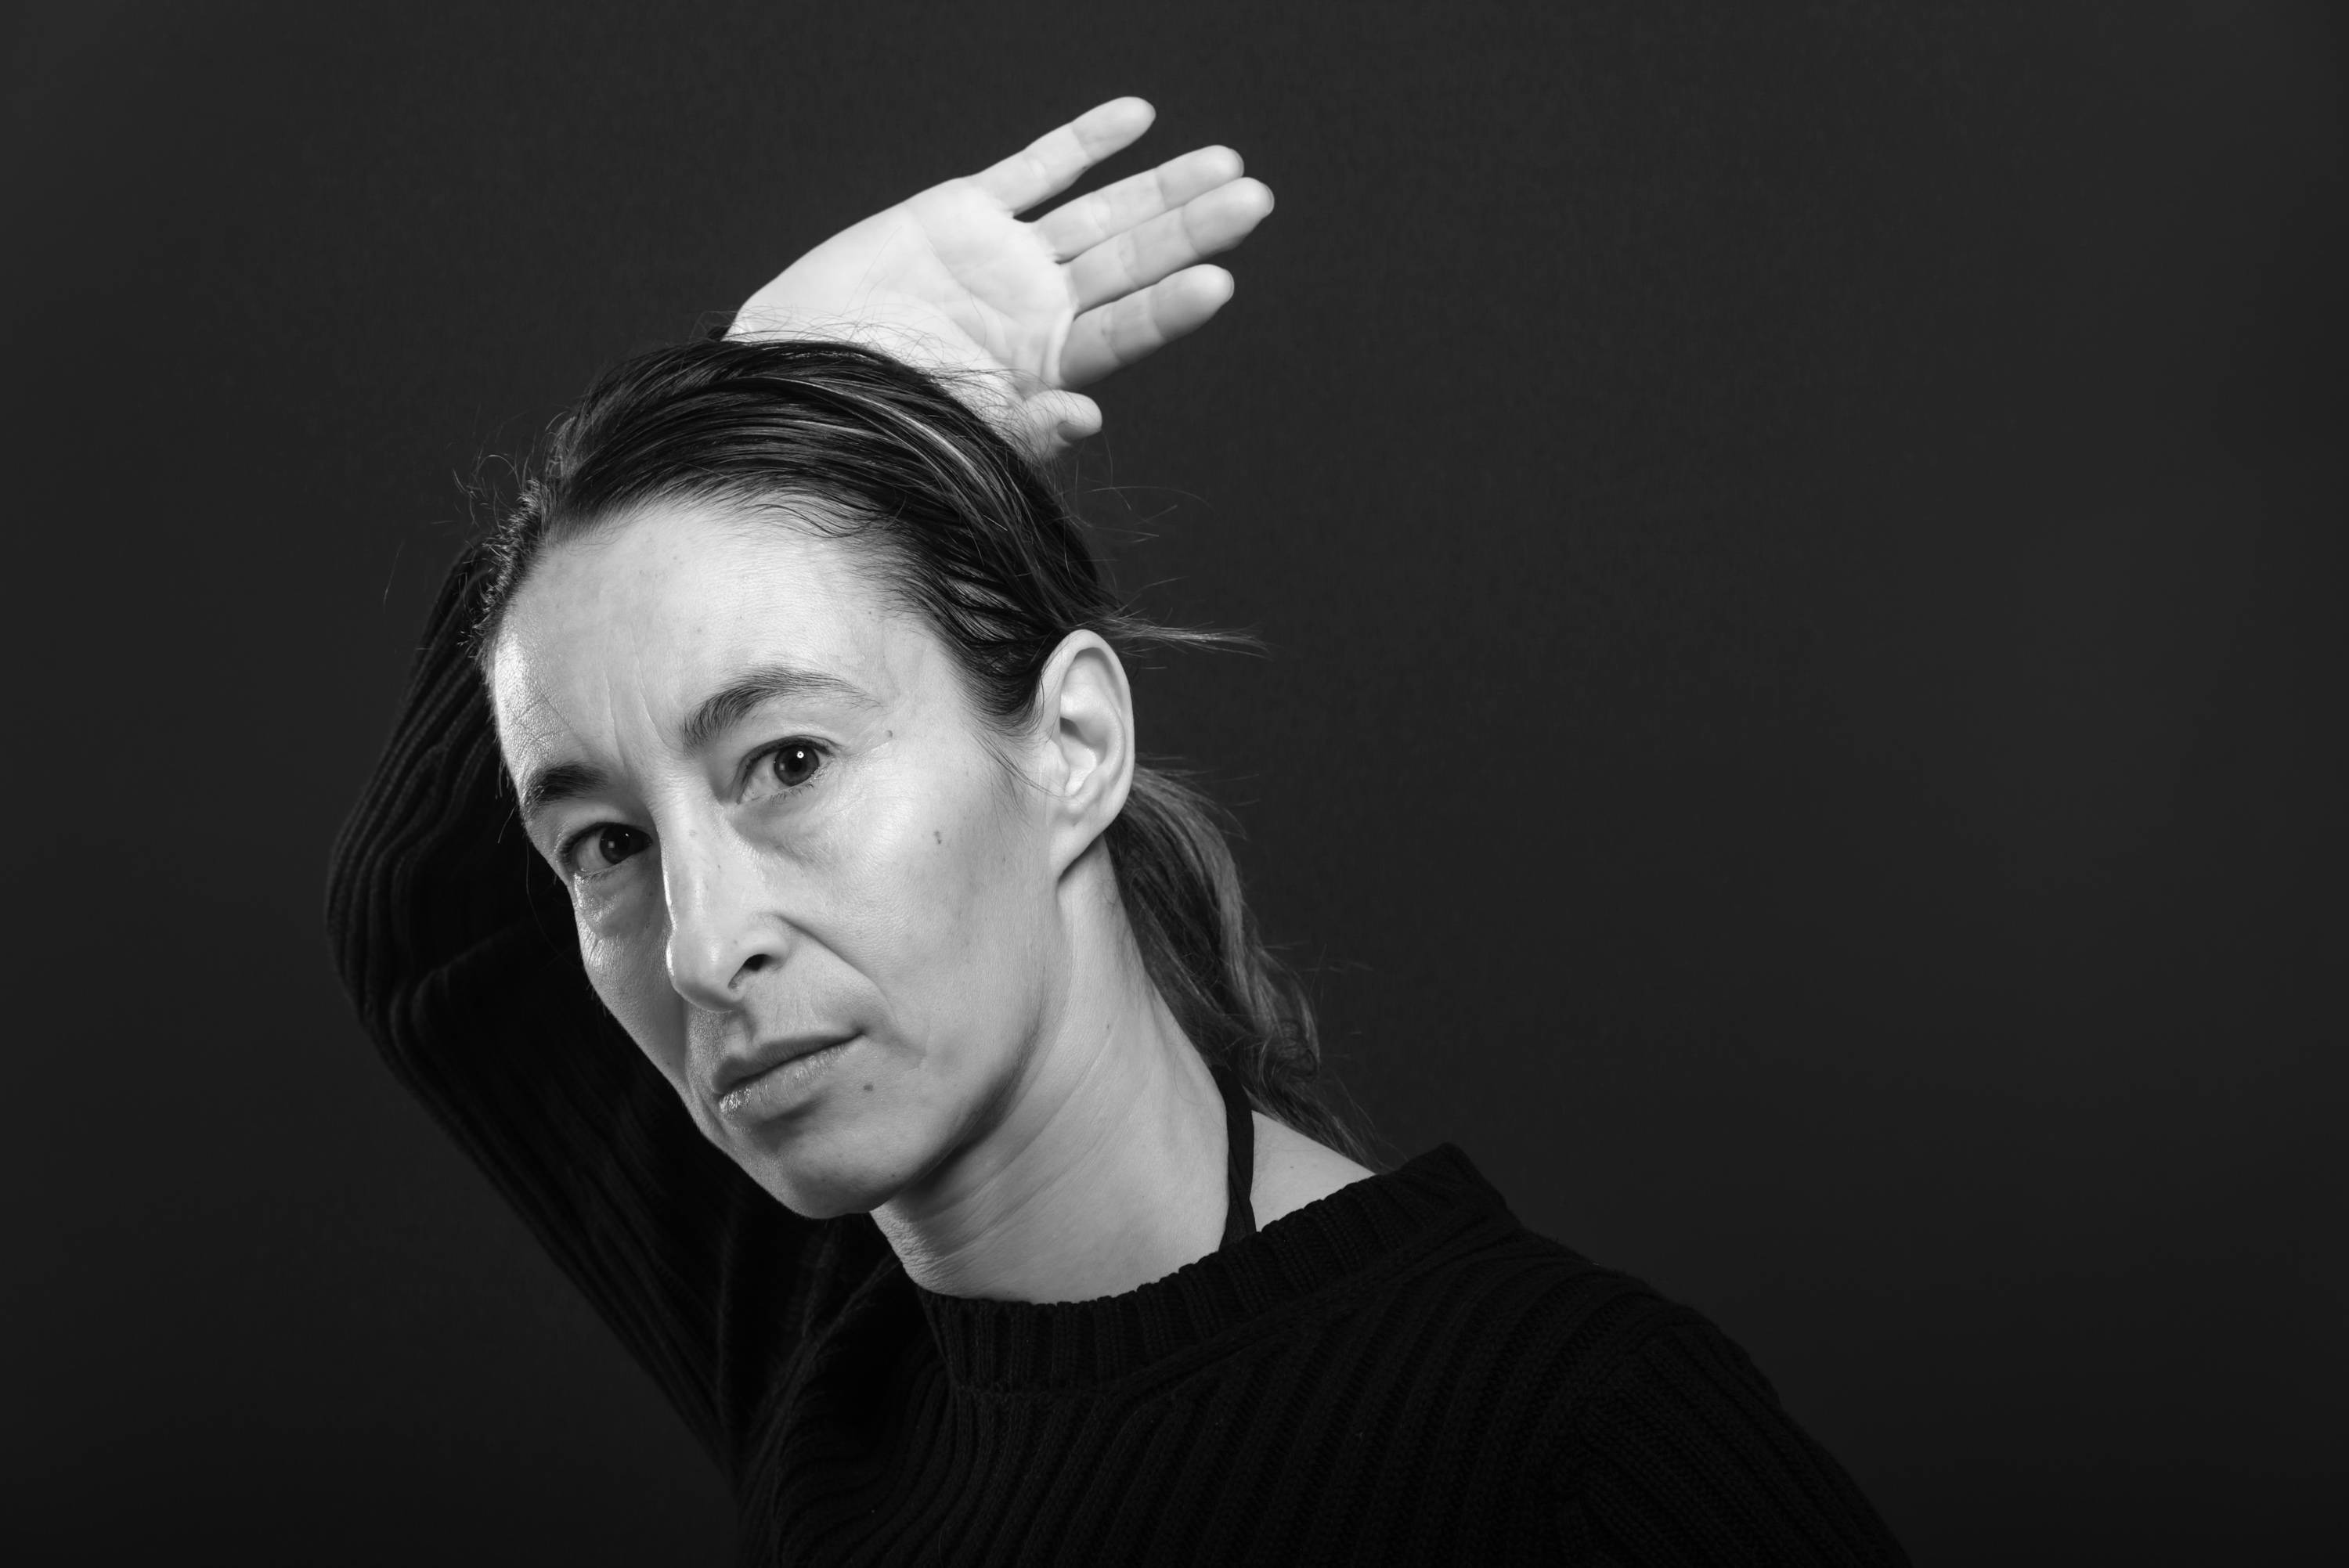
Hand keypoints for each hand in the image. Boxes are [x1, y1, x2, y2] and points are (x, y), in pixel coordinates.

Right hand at [730, 98, 1272, 455]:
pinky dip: (1083, 141)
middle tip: (1253, 200)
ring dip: (1159, 187)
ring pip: (1099, 213)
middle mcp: (1036, 308)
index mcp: (1042, 365)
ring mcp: (1004, 257)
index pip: (1123, 331)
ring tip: (1224, 165)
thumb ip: (1025, 426)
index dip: (1169, 307)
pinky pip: (1034, 168)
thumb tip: (1088, 416)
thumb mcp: (952, 432)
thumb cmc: (872, 418)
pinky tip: (1136, 119)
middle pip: (1130, 262)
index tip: (1219, 281)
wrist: (794, 374)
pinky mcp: (961, 213)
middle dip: (1191, 228)